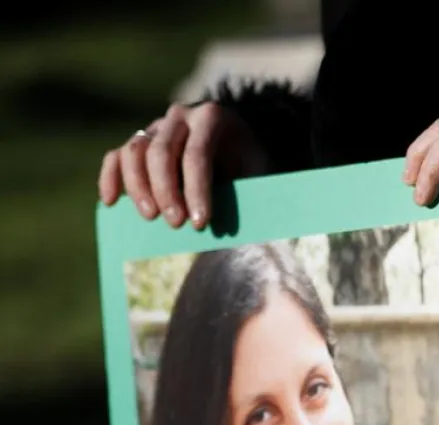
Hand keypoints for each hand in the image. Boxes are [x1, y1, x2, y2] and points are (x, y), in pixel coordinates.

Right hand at [98, 102, 266, 229]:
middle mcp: (179, 116)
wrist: (238, 145)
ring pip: (134, 151)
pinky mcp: (139, 141)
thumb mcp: (257, 170)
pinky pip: (117, 156)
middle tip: (175, 224)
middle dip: (166, 191)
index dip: (196, 190)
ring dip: (138, 186)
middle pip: (161, 151)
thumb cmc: (250, 163)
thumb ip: (243, 188)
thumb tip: (228, 225)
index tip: (200, 222)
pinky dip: (111, 177)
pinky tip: (111, 202)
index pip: (197, 154)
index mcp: (212, 118)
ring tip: (150, 217)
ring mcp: (155, 126)